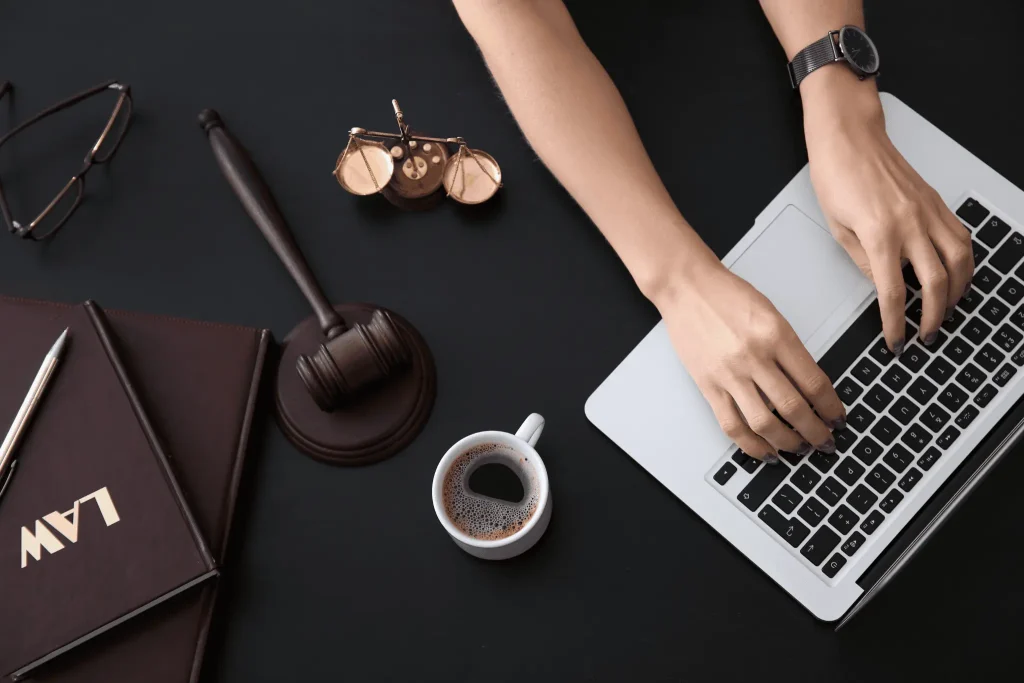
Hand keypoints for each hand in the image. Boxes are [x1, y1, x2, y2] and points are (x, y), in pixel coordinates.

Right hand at [653, 260, 845, 462]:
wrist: (686, 287)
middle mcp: (754, 357)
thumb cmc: (727, 295)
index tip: (838, 419)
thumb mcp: (771, 314)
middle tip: (825, 442)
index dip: (831, 408)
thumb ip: (790, 349)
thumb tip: (810, 387)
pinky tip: (764, 451)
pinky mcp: (707, 385)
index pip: (814, 383)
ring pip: (765, 423)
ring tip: (799, 450)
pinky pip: (731, 425)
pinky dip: (751, 445)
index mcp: (776, 335)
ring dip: (787, 443)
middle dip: (816, 432)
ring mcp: (729, 374)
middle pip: (794, 408)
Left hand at [802, 70, 973, 353]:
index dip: (896, 323)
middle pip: (936, 283)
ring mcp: (928, 212)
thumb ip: (863, 262)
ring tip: (945, 310)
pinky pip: (962, 238)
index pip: (893, 293)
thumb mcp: (837, 229)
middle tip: (926, 334)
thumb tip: (883, 286)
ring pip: (960, 261)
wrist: (849, 138)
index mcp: (879, 234)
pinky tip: (955, 276)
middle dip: (933, 316)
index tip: (896, 340)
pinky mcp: (936, 203)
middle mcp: (911, 223)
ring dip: (957, 292)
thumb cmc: (836, 176)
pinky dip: (964, 263)